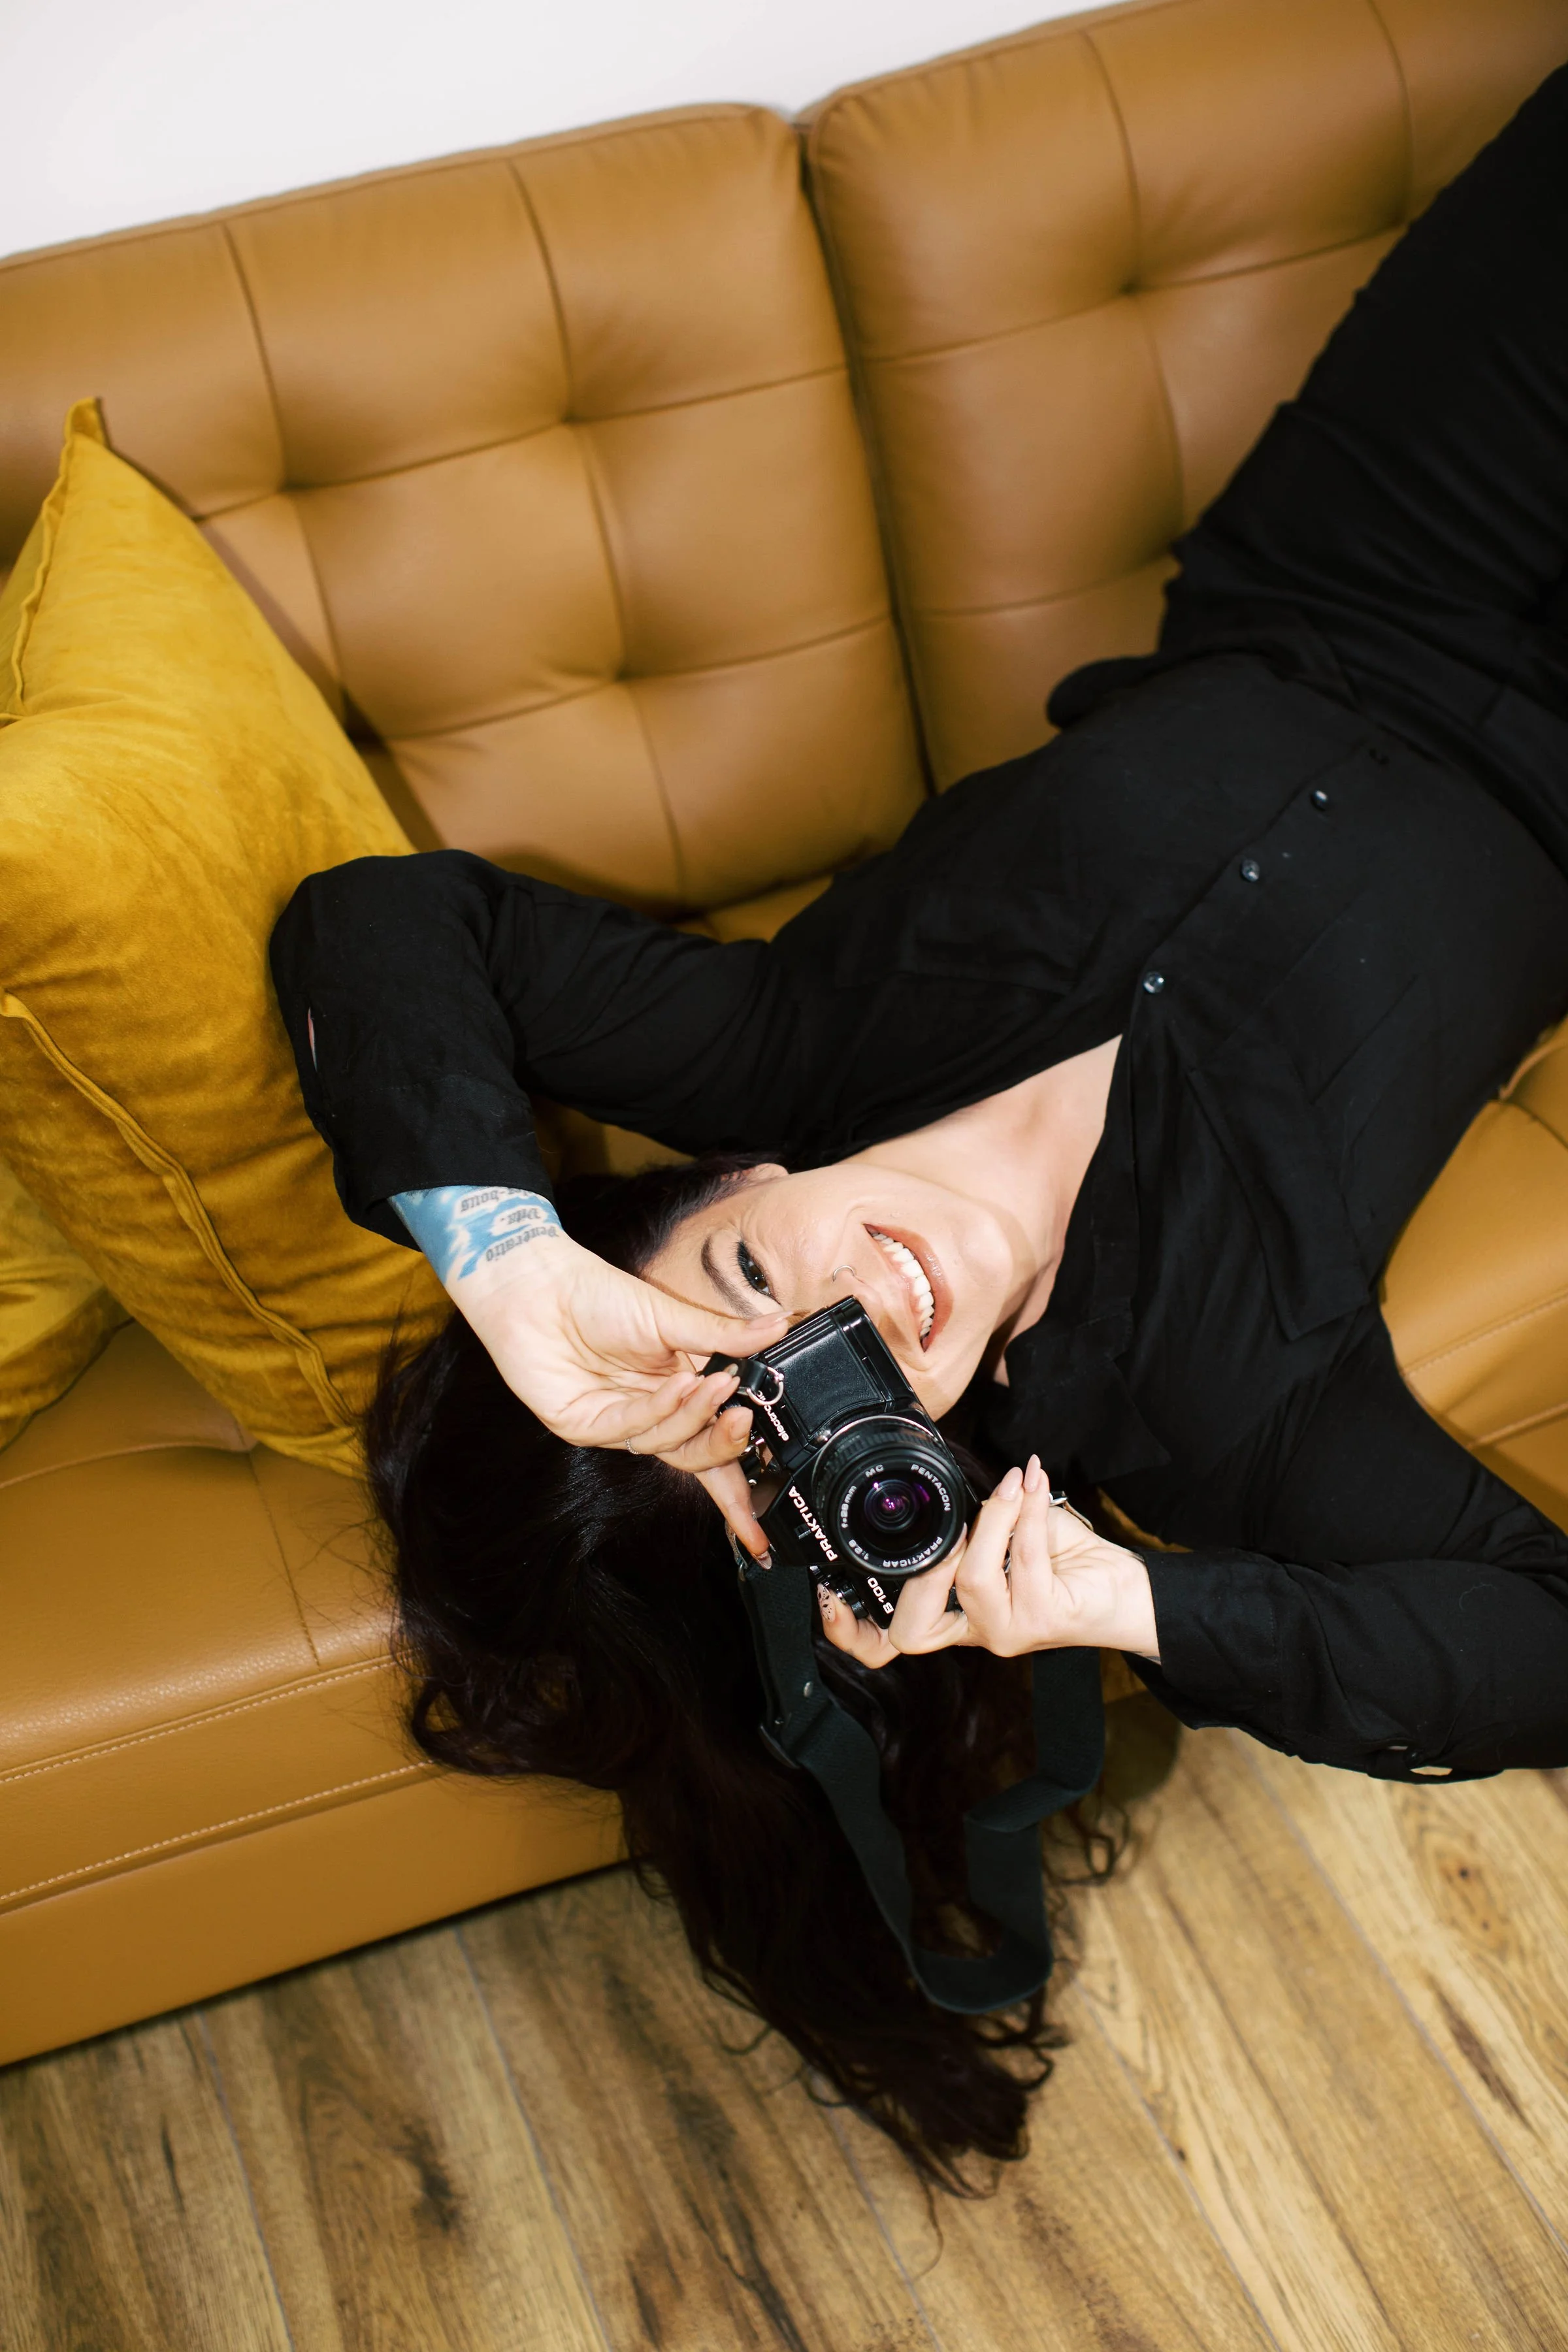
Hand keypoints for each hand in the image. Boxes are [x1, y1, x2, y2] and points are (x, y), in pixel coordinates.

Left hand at [455, 1228, 784, 1551]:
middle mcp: (651, 1412)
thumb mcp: (673, 1316)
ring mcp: (619, 1423)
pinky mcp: (587, 1427)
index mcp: (679, 1388)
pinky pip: (634, 1429)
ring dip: (695, 1416)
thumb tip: (780, 1325)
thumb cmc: (598, 1296)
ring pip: (670, 1444)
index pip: (716, 1440)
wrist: (540, 1287)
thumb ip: (725, 1334)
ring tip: (713, 1383)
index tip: (766, 1514)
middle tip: (744, 1418)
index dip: (741, 1479)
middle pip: (699, 1454)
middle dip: (726, 1444)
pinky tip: (677, 1384)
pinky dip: (661, 1409)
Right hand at [816, 1455, 1159, 1668]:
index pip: (888, 1644)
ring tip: (1012, 1485)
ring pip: (971, 1577)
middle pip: (914, 1629)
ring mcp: (1006, 1634)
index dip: (850, 1633)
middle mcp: (974, 1633)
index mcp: (956, 1617)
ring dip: (992, 1520)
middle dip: (923, 1570)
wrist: (1126, 1590)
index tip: (827, 1596)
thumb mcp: (1010, 1536)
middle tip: (949, 1527)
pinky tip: (1033, 1484)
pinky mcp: (1041, 1622)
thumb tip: (958, 1480)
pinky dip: (1027, 1511)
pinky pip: (1021, 1558)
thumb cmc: (1067, 1561)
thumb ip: (978, 1520)